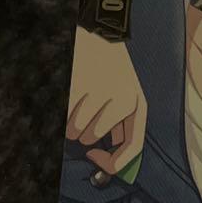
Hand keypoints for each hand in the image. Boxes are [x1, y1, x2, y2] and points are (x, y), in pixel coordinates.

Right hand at [65, 26, 147, 175]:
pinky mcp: (79, 89)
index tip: (96, 158)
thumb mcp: (126, 97)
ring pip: (73, 133)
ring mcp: (101, 96)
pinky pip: (63, 119)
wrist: (99, 36)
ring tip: (81, 97)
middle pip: (90, 142)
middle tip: (87, 107)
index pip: (133, 148)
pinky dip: (63, 111)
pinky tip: (72, 92)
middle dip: (82, 131)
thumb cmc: (111, 73)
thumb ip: (121, 128)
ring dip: (70, 121)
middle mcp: (124, 102)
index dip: (114, 162)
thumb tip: (110, 166)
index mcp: (138, 105)